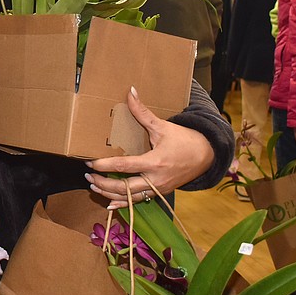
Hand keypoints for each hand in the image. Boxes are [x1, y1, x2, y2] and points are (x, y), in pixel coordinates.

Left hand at [84, 87, 214, 208]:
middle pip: (123, 188)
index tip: (89, 162)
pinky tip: (109, 203)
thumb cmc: (184, 140)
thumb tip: (130, 91)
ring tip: (93, 185)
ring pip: (129, 198)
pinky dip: (123, 203)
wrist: (207, 156)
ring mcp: (158, 189)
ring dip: (109, 193)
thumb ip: (142, 112)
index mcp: (154, 162)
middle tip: (88, 175)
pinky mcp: (159, 193)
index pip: (123, 166)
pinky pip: (139, 201)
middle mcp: (155, 179)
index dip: (103, 165)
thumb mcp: (162, 126)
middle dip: (103, 183)